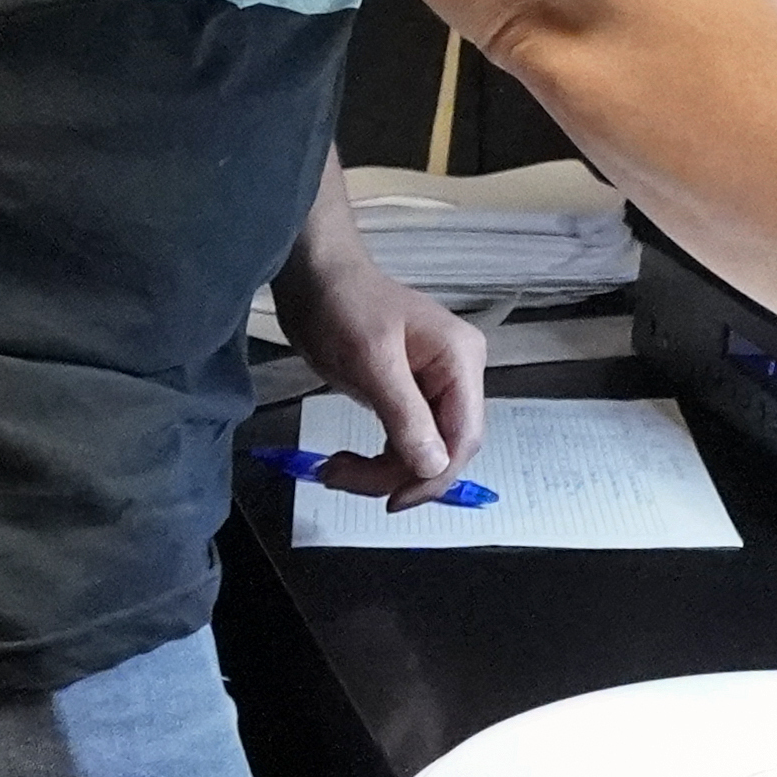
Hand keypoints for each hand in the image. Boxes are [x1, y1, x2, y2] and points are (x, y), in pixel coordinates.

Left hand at [274, 246, 488, 510]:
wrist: (313, 276)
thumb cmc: (344, 307)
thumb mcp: (371, 360)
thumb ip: (406, 414)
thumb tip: (435, 466)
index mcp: (460, 361)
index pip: (464, 436)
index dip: (435, 476)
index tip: (392, 500)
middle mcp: (455, 375)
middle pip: (444, 448)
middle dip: (398, 473)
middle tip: (342, 478)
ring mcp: (431, 386)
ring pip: (421, 451)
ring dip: (381, 470)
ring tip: (333, 470)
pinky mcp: (405, 394)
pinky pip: (404, 440)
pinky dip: (375, 459)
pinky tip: (344, 461)